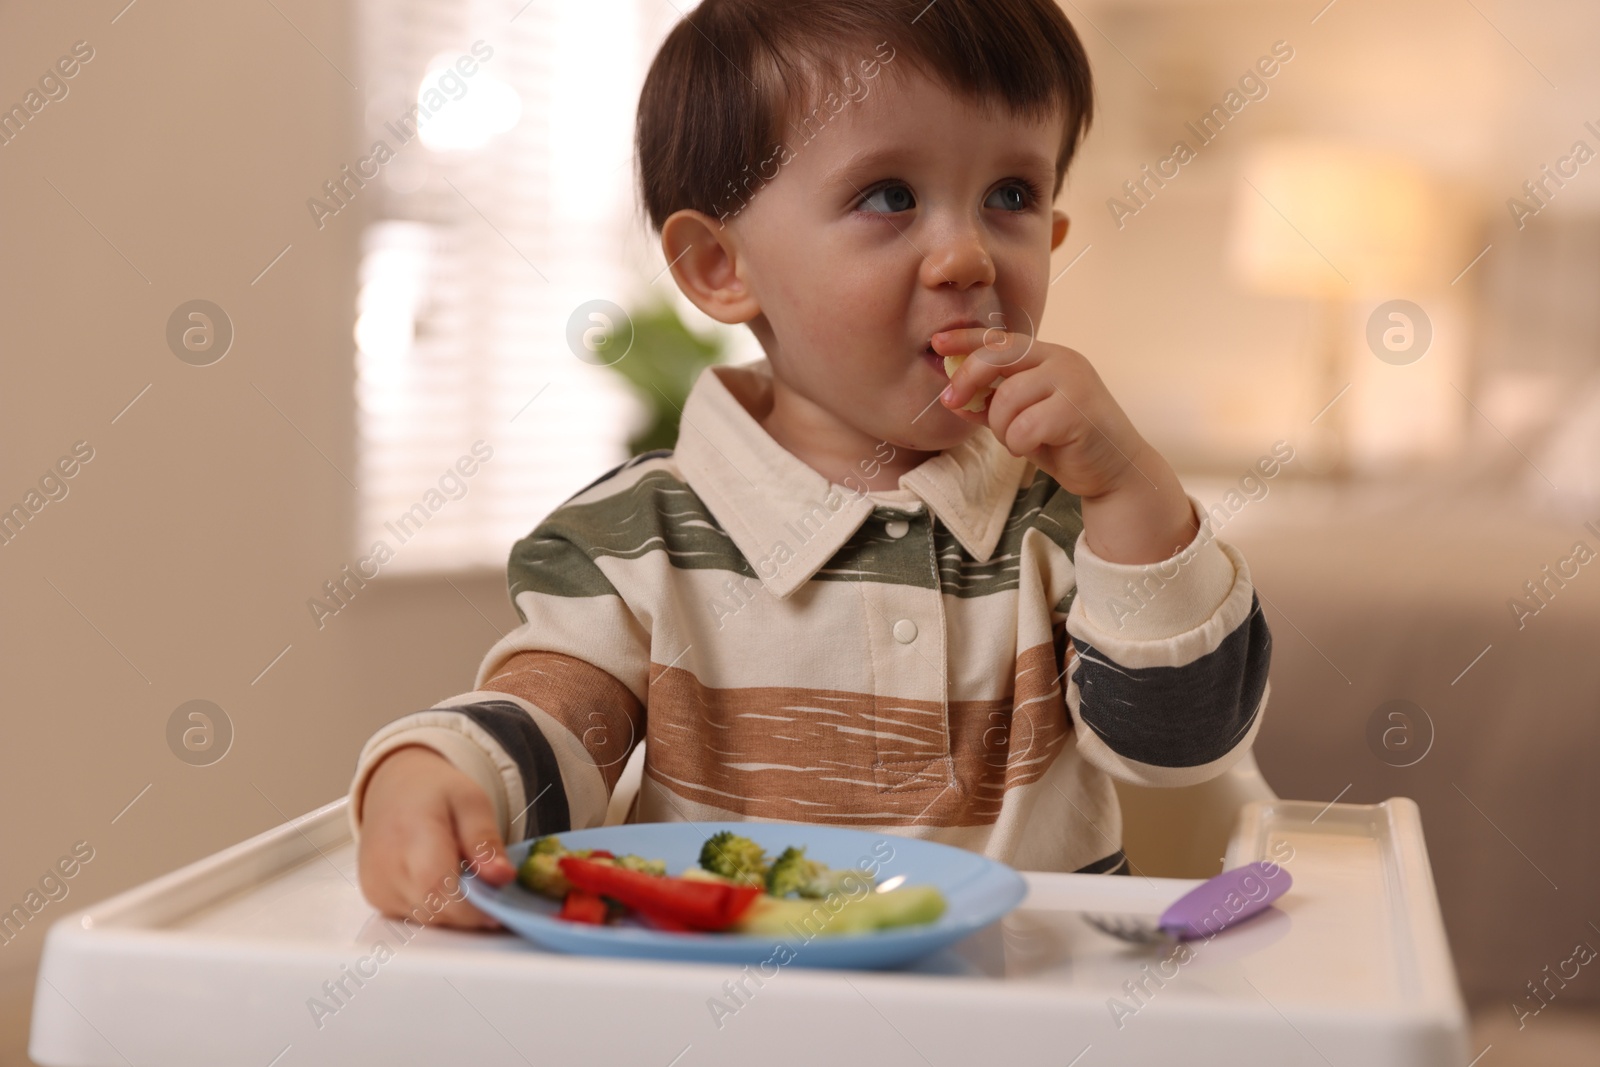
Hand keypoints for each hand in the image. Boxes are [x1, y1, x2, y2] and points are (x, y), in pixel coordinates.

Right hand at [357, 745, 516, 929]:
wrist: (393, 790)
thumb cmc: (435, 793)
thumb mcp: (472, 802)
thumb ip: (485, 841)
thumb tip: (503, 878)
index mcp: (410, 835)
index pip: (438, 888)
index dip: (472, 908)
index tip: (500, 909)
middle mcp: (386, 867)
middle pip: (436, 911)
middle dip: (470, 911)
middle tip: (490, 889)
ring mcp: (377, 887)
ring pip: (428, 919)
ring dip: (455, 910)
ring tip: (466, 878)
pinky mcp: (376, 899)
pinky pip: (416, 917)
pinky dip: (437, 908)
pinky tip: (444, 883)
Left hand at [934, 328, 1197, 563]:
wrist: (1114, 471)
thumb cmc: (1067, 443)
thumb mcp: (1023, 420)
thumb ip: (994, 404)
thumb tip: (954, 398)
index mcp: (1049, 357)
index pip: (1002, 339)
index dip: (967, 338)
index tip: (938, 343)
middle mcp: (1062, 361)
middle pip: (998, 357)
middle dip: (967, 379)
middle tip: (951, 402)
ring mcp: (1073, 383)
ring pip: (1007, 398)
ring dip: (1001, 427)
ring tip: (1017, 441)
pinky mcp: (1077, 411)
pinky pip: (1024, 427)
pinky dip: (1018, 444)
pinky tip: (1032, 449)